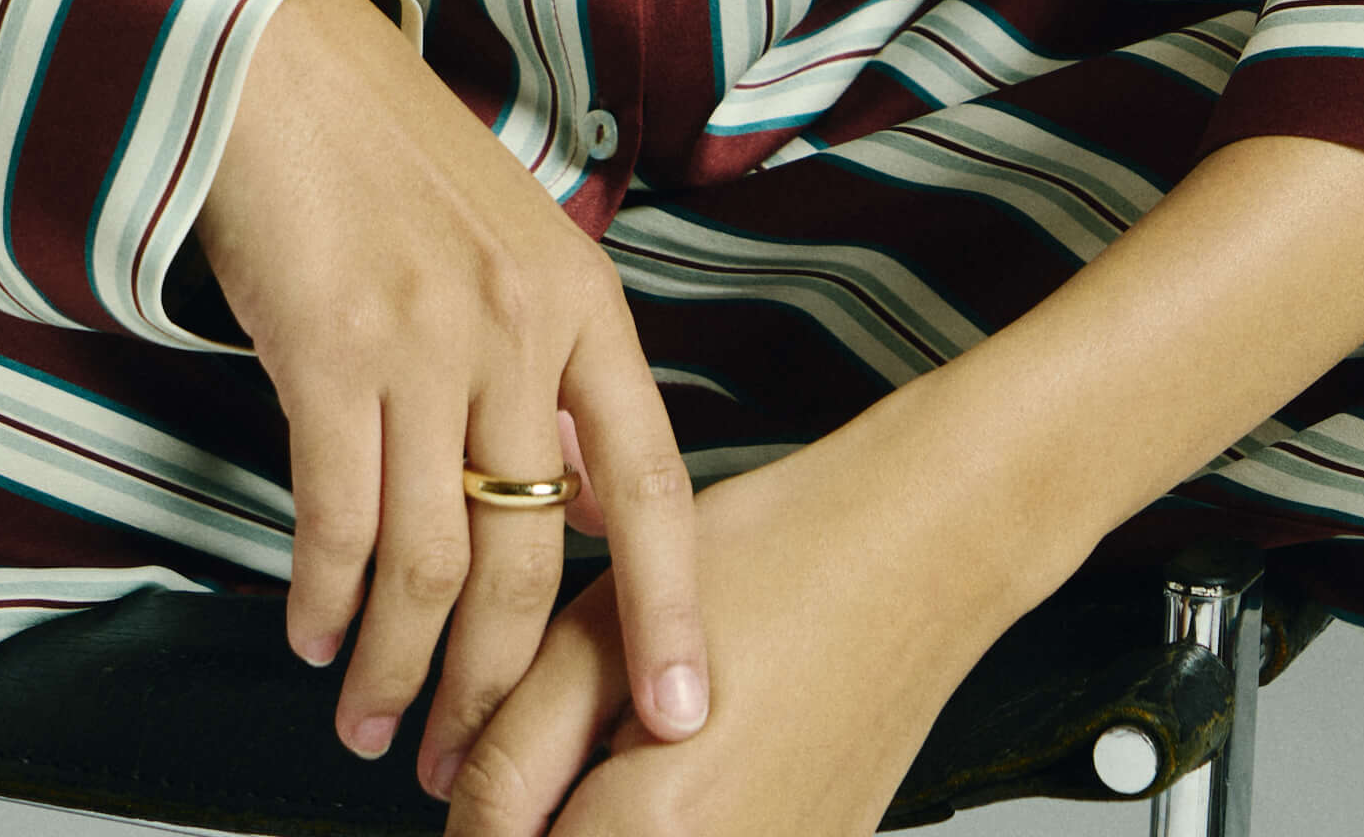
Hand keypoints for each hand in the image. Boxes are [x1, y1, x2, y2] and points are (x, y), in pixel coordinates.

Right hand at [191, 0, 706, 778]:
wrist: (281, 61)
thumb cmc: (394, 156)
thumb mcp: (516, 246)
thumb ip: (557, 374)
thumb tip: (591, 508)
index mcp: (582, 304)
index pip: (652, 488)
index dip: (671, 613)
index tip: (681, 717)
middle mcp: (518, 327)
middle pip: (530, 557)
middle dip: (495, 687)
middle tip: (463, 763)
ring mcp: (425, 337)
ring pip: (432, 561)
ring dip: (399, 666)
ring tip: (374, 726)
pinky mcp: (329, 347)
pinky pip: (338, 517)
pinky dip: (326, 598)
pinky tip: (315, 635)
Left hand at [437, 406, 1015, 836]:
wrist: (917, 554)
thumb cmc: (775, 565)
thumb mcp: (603, 630)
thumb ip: (509, 744)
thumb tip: (446, 804)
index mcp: (660, 833)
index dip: (470, 812)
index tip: (481, 767)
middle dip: (541, 815)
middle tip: (556, 739)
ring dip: (598, 817)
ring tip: (624, 735)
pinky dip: (659, 822)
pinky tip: (679, 756)